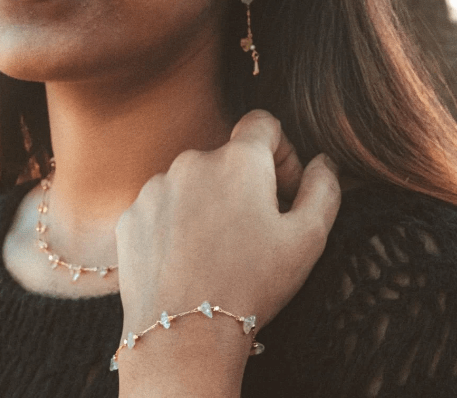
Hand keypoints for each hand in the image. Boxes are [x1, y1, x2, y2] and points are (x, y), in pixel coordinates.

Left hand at [115, 109, 340, 341]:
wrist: (183, 334)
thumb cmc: (252, 283)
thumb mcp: (308, 238)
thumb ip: (324, 187)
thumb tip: (322, 161)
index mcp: (237, 159)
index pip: (263, 124)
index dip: (280, 152)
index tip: (281, 190)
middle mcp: (191, 161)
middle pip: (227, 156)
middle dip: (246, 183)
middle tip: (253, 230)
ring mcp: (156, 186)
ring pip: (194, 181)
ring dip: (209, 202)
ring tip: (217, 249)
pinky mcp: (133, 213)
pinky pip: (163, 204)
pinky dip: (177, 221)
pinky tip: (187, 256)